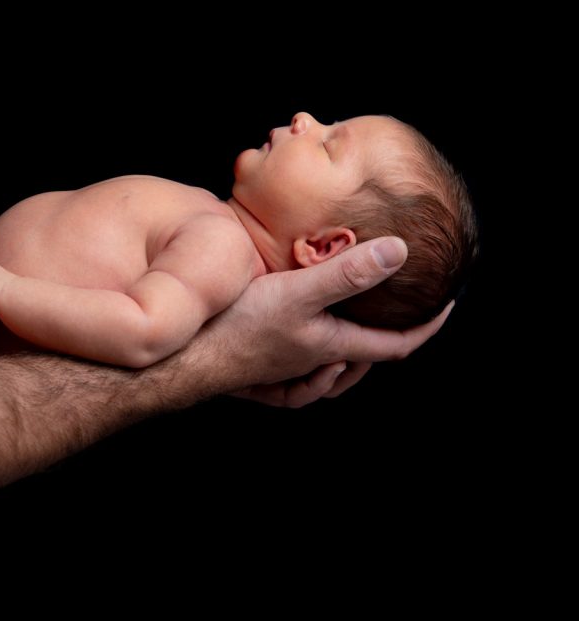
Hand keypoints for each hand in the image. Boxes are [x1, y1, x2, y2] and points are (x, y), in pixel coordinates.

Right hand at [173, 237, 451, 405]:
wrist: (184, 355)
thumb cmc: (237, 326)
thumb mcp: (297, 291)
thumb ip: (346, 273)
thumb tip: (400, 252)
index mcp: (330, 345)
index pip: (394, 344)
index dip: (427, 327)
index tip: (447, 304)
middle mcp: (311, 363)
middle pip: (364, 362)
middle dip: (388, 340)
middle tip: (403, 314)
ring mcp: (283, 371)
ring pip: (331, 373)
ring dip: (351, 355)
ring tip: (358, 329)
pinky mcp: (257, 371)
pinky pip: (296, 380)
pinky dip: (311, 369)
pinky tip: (302, 350)